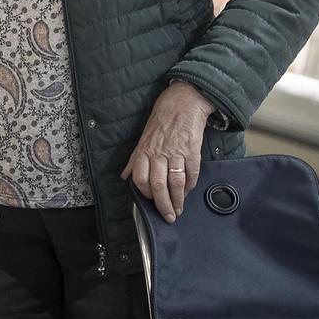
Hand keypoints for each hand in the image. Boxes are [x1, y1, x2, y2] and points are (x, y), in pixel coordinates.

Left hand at [123, 81, 212, 223]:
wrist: (184, 101)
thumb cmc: (162, 119)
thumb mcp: (143, 138)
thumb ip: (135, 159)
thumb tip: (125, 176)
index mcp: (145, 151)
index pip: (140, 179)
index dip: (145, 194)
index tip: (151, 203)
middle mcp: (159, 153)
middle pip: (158, 185)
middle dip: (163, 205)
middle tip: (168, 217)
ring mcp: (176, 152)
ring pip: (175, 182)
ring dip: (177, 200)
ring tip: (179, 209)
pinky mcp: (192, 151)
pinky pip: (191, 173)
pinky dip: (190, 186)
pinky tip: (188, 191)